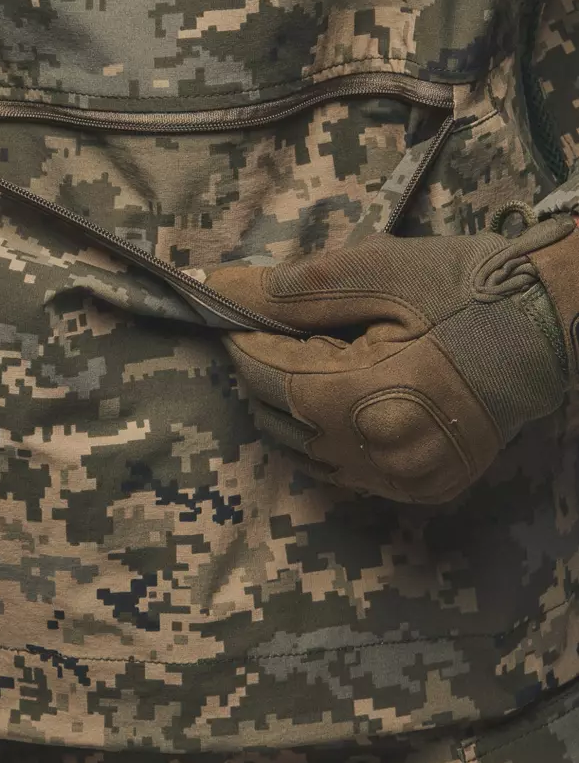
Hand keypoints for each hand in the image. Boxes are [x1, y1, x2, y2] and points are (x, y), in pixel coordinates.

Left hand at [206, 218, 578, 503]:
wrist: (549, 326)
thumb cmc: (464, 290)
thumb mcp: (377, 272)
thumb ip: (291, 289)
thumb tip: (217, 288)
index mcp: (369, 399)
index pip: (269, 380)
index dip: (241, 344)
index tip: (229, 314)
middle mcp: (383, 456)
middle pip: (280, 421)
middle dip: (261, 373)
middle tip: (267, 330)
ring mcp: (405, 481)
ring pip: (306, 455)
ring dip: (286, 409)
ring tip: (300, 360)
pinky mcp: (422, 490)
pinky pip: (345, 473)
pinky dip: (322, 439)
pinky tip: (333, 399)